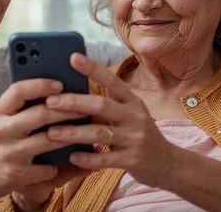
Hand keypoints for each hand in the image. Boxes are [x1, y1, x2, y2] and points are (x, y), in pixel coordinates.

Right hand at [0, 79, 85, 208]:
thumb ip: (18, 107)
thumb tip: (52, 91)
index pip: (19, 90)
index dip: (41, 84)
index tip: (59, 83)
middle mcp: (2, 131)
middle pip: (41, 114)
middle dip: (68, 109)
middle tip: (85, 107)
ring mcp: (10, 154)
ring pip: (50, 140)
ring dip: (72, 135)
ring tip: (86, 130)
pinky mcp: (17, 175)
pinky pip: (48, 167)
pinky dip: (59, 164)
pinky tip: (68, 160)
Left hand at [43, 53, 175, 188]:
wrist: (169, 163)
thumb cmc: (141, 135)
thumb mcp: (131, 114)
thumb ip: (109, 103)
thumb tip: (79, 89)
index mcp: (133, 102)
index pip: (112, 80)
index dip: (93, 68)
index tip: (72, 57)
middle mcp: (135, 117)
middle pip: (102, 105)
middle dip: (74, 102)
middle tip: (50, 101)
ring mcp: (135, 139)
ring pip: (100, 133)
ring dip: (73, 132)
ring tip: (51, 132)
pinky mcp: (132, 161)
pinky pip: (105, 159)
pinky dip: (87, 157)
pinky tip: (71, 156)